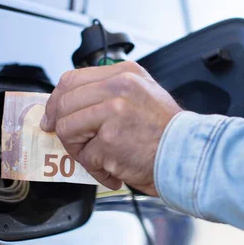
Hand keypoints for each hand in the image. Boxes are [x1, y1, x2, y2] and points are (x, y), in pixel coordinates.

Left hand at [40, 61, 181, 195]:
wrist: (190, 154)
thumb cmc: (169, 131)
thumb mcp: (144, 94)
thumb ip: (111, 92)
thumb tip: (73, 104)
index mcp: (124, 74)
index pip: (72, 79)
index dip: (56, 100)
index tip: (52, 116)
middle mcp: (118, 88)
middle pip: (63, 104)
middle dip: (61, 128)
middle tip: (72, 144)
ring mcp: (113, 113)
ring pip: (67, 129)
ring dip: (79, 150)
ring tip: (100, 158)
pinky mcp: (109, 140)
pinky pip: (85, 157)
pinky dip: (98, 170)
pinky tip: (115, 170)